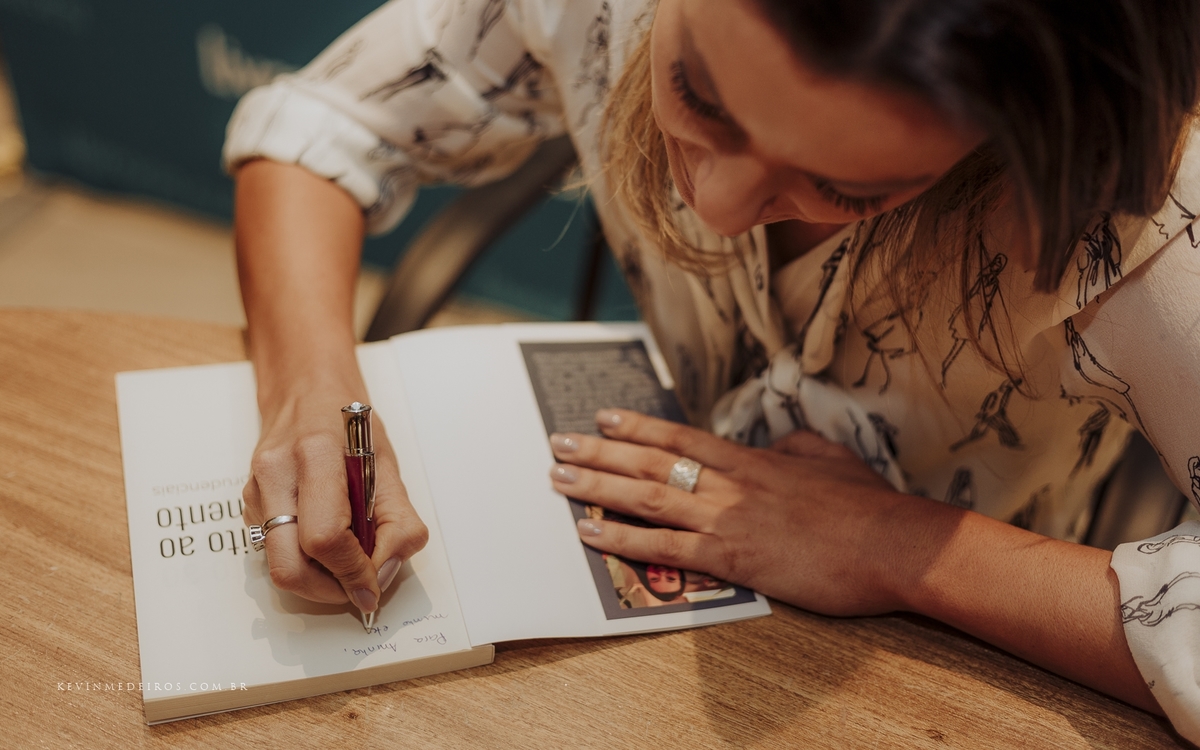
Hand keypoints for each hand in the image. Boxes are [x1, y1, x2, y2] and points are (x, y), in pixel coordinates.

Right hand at [243, 388, 427, 613]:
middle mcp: (276, 472)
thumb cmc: (348, 423)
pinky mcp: (248, 501)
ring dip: (317, 580)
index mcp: (315, 455)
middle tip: (357, 587)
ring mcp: (255, 488)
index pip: (326, 538)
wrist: (305, 389)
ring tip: (347, 562)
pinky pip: (273, 548)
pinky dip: (305, 560)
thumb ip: (397, 521)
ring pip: (277, 565)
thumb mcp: (387, 465)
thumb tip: (385, 572)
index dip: (353, 573)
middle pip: (289, 566)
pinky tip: (327, 540)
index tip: (373, 587)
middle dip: (328, 590)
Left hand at [549, 408, 952, 616]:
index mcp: (752, 460)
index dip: (637, 427)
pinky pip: (664, 549)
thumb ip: (794, 447)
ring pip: (647, 498)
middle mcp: (730, 485)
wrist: (894, 544)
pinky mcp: (732, 558)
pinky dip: (622, 541)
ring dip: (597, 488)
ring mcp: (727, 520)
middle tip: (557, 444)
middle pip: (651, 463)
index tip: (603, 418)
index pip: (681, 438)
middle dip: (599, 453)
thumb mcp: (830, 459)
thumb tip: (774, 445)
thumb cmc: (868, 506)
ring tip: (558, 480)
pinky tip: (591, 534)